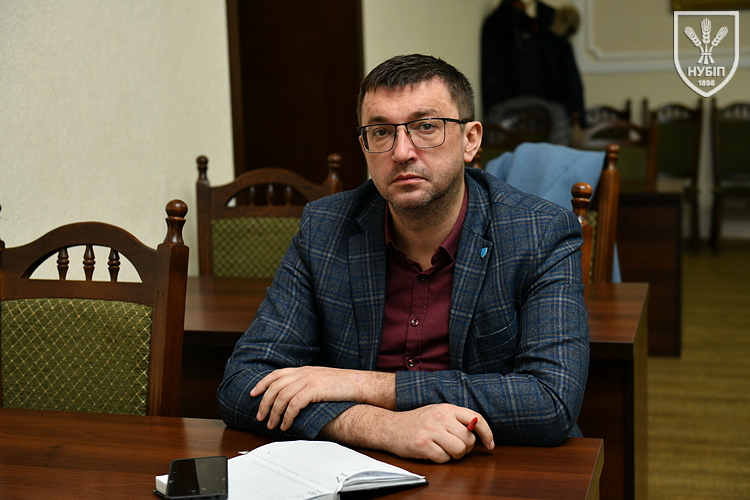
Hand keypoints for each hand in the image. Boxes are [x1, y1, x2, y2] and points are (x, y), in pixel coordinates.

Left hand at [250, 367, 394, 430]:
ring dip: (274, 413)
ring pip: (282, 396)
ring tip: (271, 425)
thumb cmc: (342, 385)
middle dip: (264, 403)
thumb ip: (306, 384)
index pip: (276, 374)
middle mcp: (304, 372)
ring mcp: (309, 379)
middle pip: (275, 386)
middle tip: (260, 417)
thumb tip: (293, 397)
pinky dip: (287, 416)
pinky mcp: (315, 389)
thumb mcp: (320, 380)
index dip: (262, 383)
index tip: (253, 394)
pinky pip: (294, 404)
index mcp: (304, 369)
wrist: (358, 383)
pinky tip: (286, 424)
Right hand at [323, 403, 494, 462]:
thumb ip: (457, 419)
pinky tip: (432, 452)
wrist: (390, 427)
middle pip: (469, 440)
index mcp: (447, 408)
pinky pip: (444, 459)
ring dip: (454, 455)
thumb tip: (479, 433)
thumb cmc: (417, 422)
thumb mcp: (438, 413)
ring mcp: (431, 431)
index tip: (490, 445)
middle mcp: (440, 417)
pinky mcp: (423, 445)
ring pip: (459, 450)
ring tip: (444, 450)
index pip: (476, 419)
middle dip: (466, 448)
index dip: (487, 434)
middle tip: (455, 447)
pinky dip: (441, 459)